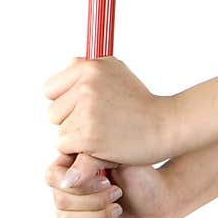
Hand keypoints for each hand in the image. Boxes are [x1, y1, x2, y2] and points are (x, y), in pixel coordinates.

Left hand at [43, 55, 176, 184]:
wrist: (167, 125)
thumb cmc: (142, 104)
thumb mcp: (116, 72)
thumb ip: (87, 72)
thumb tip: (63, 75)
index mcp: (90, 67)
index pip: (50, 89)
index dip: (65, 101)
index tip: (84, 107)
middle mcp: (86, 85)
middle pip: (54, 112)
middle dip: (72, 121)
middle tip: (101, 122)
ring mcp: (87, 111)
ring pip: (61, 131)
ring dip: (78, 137)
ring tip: (105, 132)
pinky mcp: (88, 136)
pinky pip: (66, 146)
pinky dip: (81, 150)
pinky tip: (103, 144)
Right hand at [45, 151, 176, 217]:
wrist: (159, 202)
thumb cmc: (143, 177)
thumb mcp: (120, 159)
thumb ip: (91, 161)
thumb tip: (68, 179)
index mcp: (75, 164)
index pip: (52, 176)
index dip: (77, 184)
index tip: (106, 182)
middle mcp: (70, 187)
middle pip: (61, 201)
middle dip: (95, 201)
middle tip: (118, 193)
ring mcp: (74, 208)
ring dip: (98, 216)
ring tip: (118, 208)